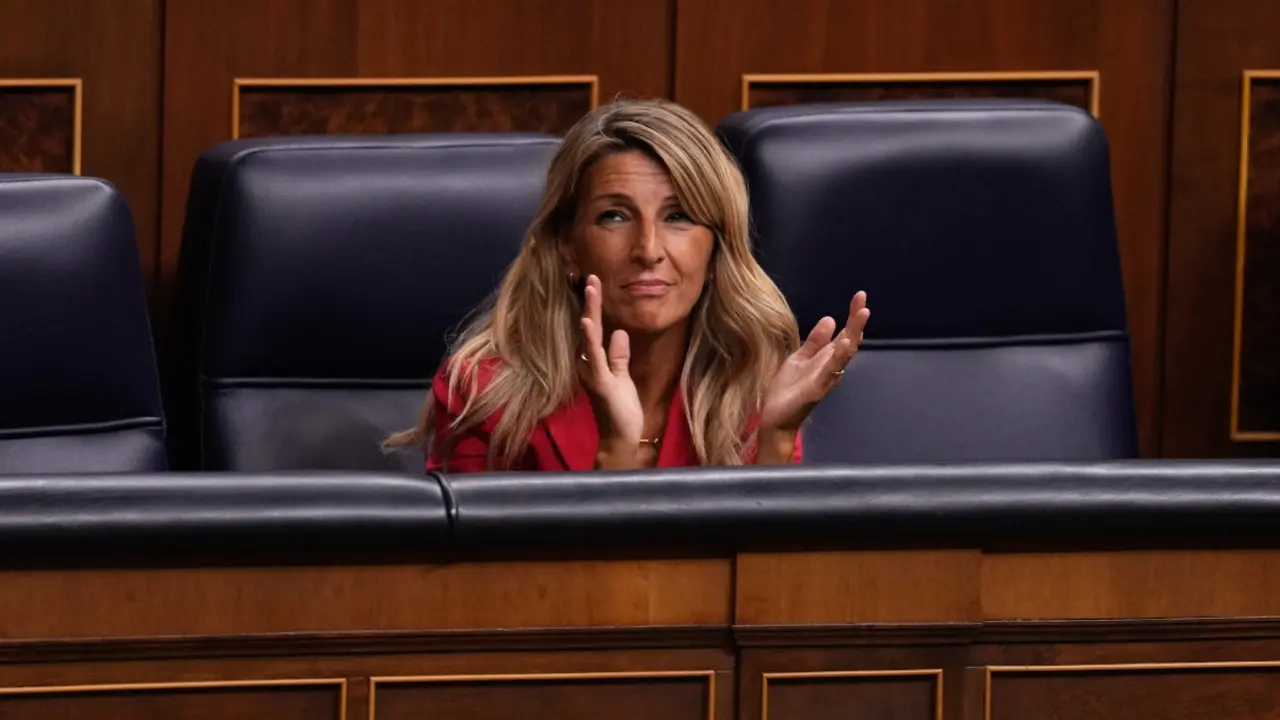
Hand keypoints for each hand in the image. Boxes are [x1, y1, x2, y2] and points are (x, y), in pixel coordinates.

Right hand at [577, 275, 644, 464]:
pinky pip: (594, 357)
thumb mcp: (623, 377)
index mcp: (595, 360)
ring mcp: (592, 372)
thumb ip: (619, 356)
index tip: (595, 283)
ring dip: (590, 312)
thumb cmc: (621, 410)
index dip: (595, 306)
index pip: (595, 328)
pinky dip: (590, 339)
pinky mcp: (600, 382)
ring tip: (591, 289)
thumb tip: (620, 333)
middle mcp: (588, 363)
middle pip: (589, 327)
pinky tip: (587, 322)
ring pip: (590, 336)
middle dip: (590, 301)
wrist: (620, 438)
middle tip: (591, 276)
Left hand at [759, 291, 869, 433]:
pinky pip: (830, 371)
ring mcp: (826, 378)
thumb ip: (815, 341)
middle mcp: (831, 367)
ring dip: (853, 335)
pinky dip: (838, 357)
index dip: (852, 315)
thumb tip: (830, 318)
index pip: (844, 333)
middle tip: (864, 301)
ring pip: (845, 354)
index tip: (860, 296)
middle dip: (857, 321)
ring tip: (861, 316)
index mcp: (827, 358)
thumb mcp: (800, 358)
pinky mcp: (817, 388)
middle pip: (849, 340)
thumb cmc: (788, 389)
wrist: (776, 417)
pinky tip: (843, 344)